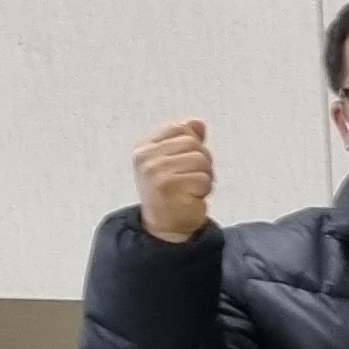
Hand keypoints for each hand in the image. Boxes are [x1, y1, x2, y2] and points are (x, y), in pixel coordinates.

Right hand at [133, 120, 214, 243]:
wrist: (166, 226)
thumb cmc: (171, 192)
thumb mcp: (175, 161)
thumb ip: (186, 139)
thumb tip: (198, 122)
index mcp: (144, 146)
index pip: (180, 128)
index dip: (193, 145)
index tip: (184, 163)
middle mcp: (145, 156)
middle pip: (193, 143)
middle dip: (201, 162)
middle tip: (189, 180)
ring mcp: (154, 170)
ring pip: (201, 160)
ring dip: (205, 177)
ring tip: (190, 189)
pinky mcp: (168, 185)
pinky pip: (203, 178)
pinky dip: (204, 189)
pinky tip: (192, 197)